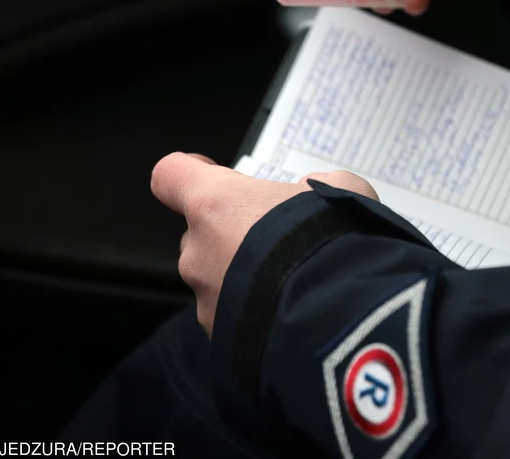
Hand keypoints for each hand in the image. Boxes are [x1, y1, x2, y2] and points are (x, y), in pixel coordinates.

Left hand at [150, 152, 378, 335]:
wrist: (337, 317)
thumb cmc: (328, 244)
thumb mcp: (338, 189)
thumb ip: (312, 185)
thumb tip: (311, 192)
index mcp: (215, 205)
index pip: (171, 175)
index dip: (190, 172)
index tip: (210, 173)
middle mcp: (198, 252)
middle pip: (199, 231)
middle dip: (232, 231)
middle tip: (275, 234)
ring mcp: (206, 299)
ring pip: (216, 276)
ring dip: (245, 274)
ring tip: (290, 277)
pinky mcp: (220, 336)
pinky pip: (233, 313)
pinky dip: (255, 308)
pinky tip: (291, 306)